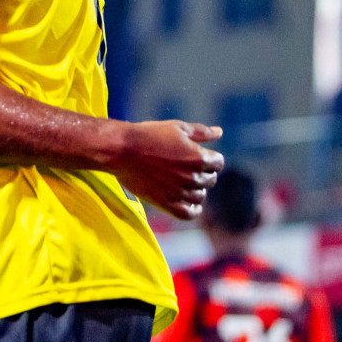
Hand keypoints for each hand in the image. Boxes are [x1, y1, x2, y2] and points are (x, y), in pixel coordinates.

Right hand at [105, 120, 223, 220]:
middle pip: (210, 180)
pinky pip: (188, 214)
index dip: (211, 158)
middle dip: (203, 173)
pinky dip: (193, 210)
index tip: (200, 156)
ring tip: (184, 182)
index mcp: (198, 157)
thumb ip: (201, 132)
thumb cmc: (149, 135)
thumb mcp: (177, 128)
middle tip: (188, 167)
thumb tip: (219, 132)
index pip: (218, 163)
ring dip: (197, 189)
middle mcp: (192, 177)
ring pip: (200, 196)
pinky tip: (190, 204)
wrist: (122, 150)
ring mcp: (180, 192)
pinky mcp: (166, 204)